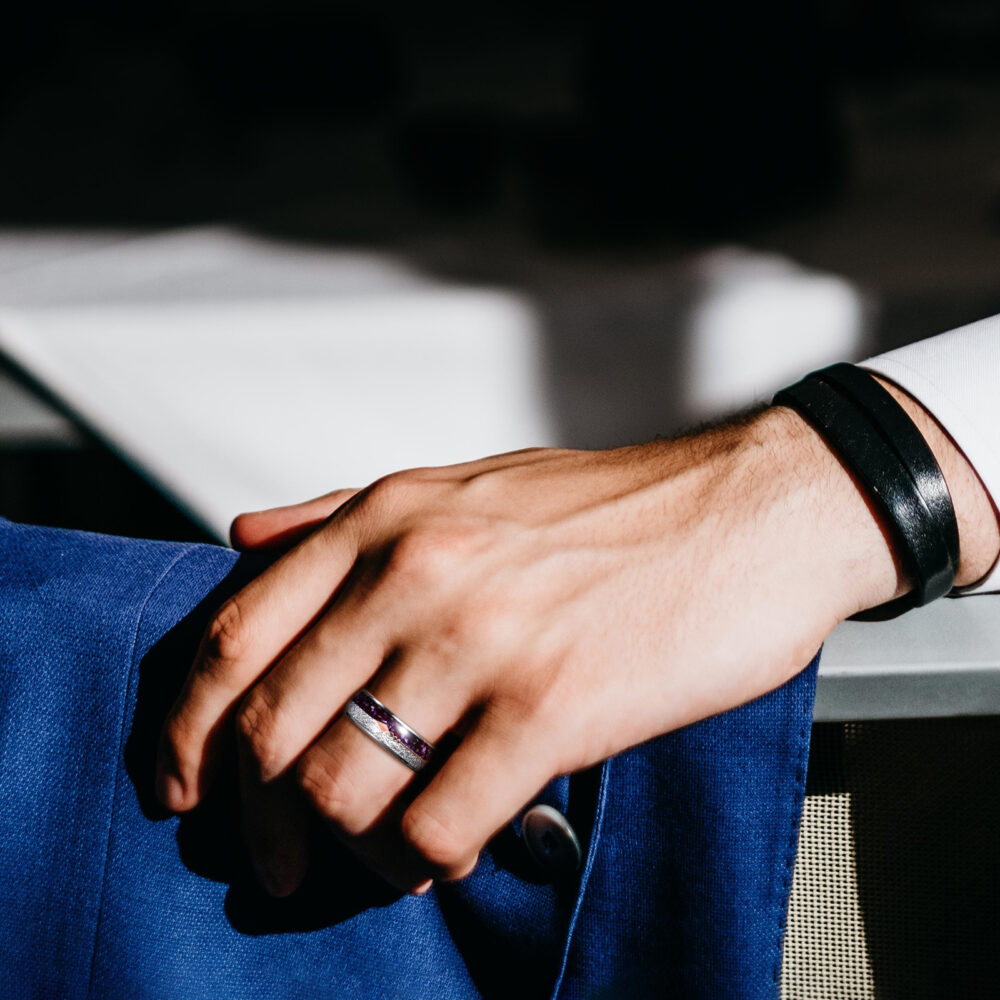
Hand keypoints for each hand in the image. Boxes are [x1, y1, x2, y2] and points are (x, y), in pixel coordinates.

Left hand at [154, 398, 996, 897]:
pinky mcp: (554, 707)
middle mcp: (417, 573)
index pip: (237, 637)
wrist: (751, 510)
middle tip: (272, 858)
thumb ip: (342, 512)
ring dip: (347, 847)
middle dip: (255, 819)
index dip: (188, 727)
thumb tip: (245, 540)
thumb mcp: (464, 483)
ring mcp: (482, 640)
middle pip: (271, 727)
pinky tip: (450, 845)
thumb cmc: (615, 507)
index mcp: (387, 519)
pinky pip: (438, 824)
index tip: (186, 781)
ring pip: (344, 788)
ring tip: (382, 851)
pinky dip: (425, 858)